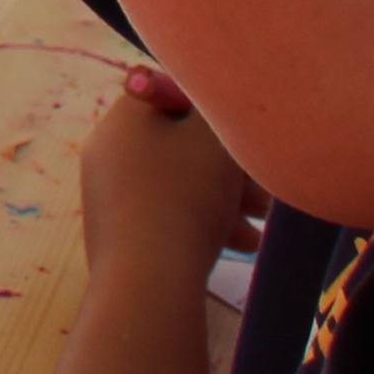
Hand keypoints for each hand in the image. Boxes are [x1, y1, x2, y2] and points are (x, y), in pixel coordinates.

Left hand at [75, 63, 259, 278]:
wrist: (146, 277)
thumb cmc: (187, 196)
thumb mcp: (215, 140)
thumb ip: (221, 110)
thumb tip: (218, 101)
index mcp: (124, 117)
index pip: (172, 95)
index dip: (213, 113)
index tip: (241, 136)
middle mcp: (108, 149)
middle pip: (179, 145)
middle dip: (228, 168)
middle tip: (265, 191)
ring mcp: (108, 192)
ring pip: (179, 184)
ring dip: (225, 200)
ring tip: (261, 225)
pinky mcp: (116, 230)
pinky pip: (166, 215)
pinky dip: (203, 224)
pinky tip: (244, 245)